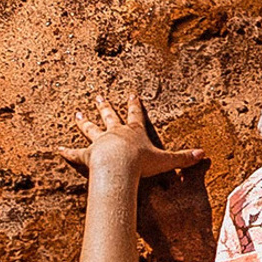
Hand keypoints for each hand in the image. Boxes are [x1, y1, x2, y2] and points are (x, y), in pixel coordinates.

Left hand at [62, 90, 205, 180]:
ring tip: (76, 114)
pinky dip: (67, 152)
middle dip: (104, 106)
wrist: (120, 167)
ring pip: (90, 129)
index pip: (135, 114)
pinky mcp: (87, 156)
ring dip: (84, 122)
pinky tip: (58, 150)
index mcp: (134, 131)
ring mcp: (100, 143)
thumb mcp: (166, 160)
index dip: (134, 104)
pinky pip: (75, 154)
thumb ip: (183, 158)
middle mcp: (115, 133)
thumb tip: (204, 154)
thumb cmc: (142, 163)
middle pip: (109, 116)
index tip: (131, 94)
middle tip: (98, 95)